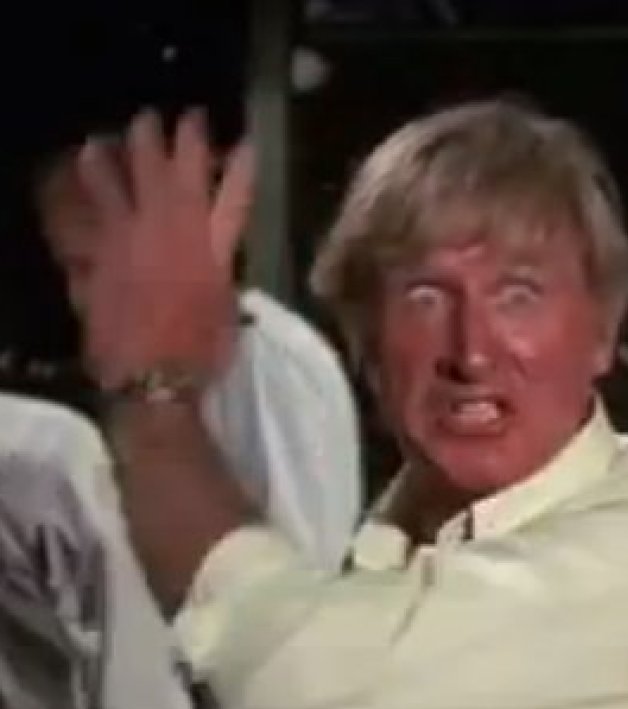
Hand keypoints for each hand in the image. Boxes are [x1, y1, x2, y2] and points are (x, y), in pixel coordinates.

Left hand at [73, 108, 253, 390]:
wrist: (153, 376)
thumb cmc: (201, 352)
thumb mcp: (225, 310)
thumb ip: (219, 276)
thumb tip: (215, 267)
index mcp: (215, 248)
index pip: (235, 194)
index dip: (240, 165)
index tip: (245, 140)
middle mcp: (175, 232)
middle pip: (177, 172)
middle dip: (179, 140)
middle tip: (178, 118)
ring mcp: (133, 237)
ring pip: (127, 179)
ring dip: (126, 152)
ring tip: (121, 133)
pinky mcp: (102, 251)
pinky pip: (93, 207)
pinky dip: (90, 185)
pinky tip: (86, 167)